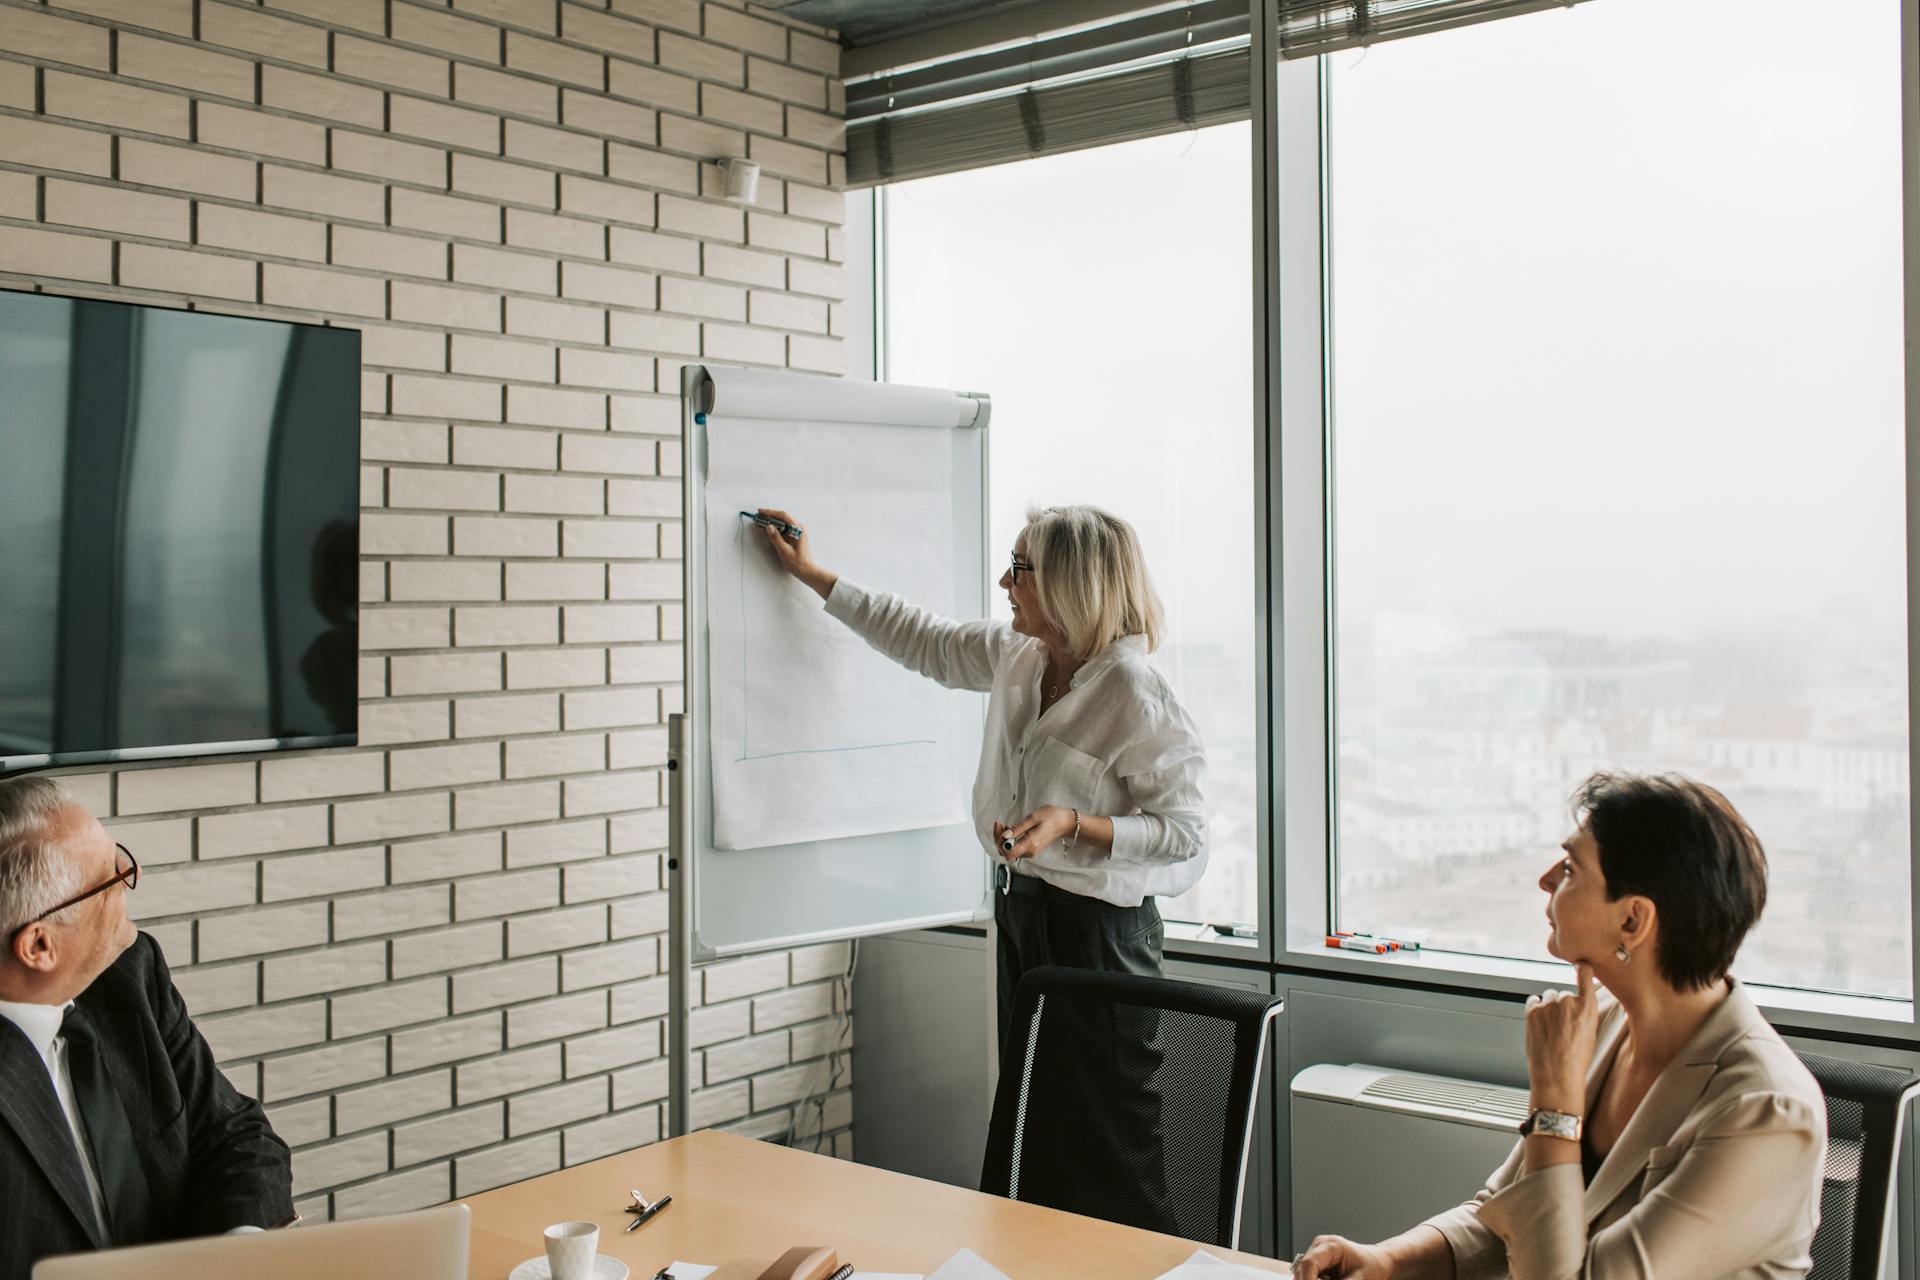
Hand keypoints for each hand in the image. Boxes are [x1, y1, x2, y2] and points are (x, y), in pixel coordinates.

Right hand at [755, 508, 834, 598]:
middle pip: (783, 517)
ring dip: (772, 521)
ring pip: (783, 522)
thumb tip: (769, 527)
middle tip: (758, 517)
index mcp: (798, 529)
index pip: (783, 516)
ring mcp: (797, 531)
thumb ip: (776, 538)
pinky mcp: (795, 536)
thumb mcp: (785, 551)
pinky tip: (768, 529)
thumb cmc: (798, 563)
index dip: (771, 512)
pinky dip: (776, 527)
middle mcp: (799, 528)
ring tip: (761, 522)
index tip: (761, 512)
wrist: (807, 571)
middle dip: (769, 516)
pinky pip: (784, 528)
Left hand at [998, 806, 1076, 859]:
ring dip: (1004, 839)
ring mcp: (1030, 852)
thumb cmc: (1052, 817)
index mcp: (1030, 843)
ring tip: (1006, 826)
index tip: (1000, 828)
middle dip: (1000, 839)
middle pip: (1007, 852)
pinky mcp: (1031, 849)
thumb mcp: (1033, 817)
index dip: (1000, 842)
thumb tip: (1005, 835)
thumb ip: (1018, 828)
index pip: (1008, 852)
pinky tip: (1011, 830)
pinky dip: (1010, 840)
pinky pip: (1016, 848)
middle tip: (1000, 825)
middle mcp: (1030, 851)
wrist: (1065, 823)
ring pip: (1010, 851)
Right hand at [1293, 1235, 1393, 1279]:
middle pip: (1303, 1269)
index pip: (1309, 1264)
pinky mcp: (1318, 1262)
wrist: (1378, 1262)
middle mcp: (1319, 1246)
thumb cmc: (1373, 1267)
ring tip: (1335, 1279)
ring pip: (1304, 1274)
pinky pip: (1310, 1276)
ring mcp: (1317, 1253)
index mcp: (1330, 1245)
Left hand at [1524, 961, 1600, 1111]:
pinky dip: (1536, 1009)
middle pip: (1564, 995)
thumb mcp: (1590, 1034)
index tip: (1580, 963)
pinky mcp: (1532, 1011)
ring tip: (1552, 1030)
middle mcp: (1568, 1001)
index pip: (1585, 977)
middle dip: (1562, 1006)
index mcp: (1587, 1007)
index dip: (1583, 968)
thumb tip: (1574, 1002)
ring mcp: (1548, 1005)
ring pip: (1549, 998)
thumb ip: (1583, 1014)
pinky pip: (1534, 1002)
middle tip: (1563, 1028)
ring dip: (1549, 1008)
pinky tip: (1539, 1023)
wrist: (1557, 1075)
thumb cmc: (1576, 1059)